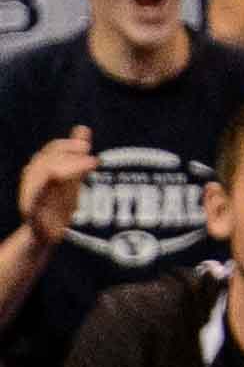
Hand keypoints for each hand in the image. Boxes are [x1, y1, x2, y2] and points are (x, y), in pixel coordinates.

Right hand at [19, 127, 96, 246]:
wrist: (43, 238)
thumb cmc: (57, 204)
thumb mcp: (70, 177)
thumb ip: (75, 154)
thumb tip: (83, 128)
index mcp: (39, 173)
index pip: (51, 151)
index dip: (67, 145)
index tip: (86, 145)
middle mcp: (31, 184)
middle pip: (45, 161)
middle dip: (68, 155)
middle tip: (91, 158)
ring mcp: (30, 199)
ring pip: (39, 176)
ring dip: (66, 168)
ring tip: (89, 166)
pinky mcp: (32, 216)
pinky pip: (35, 200)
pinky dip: (47, 188)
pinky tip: (63, 180)